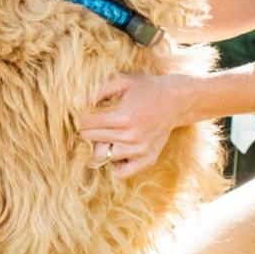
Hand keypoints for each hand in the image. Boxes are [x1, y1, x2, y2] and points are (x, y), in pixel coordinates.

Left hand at [78, 73, 193, 178]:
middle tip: (96, 120)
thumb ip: (98, 89)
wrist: (176, 101)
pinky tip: (118, 148)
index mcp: (123, 117)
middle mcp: (131, 137)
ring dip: (101, 143)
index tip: (84, 111)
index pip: (86, 123)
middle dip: (88, 128)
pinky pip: (120, 173)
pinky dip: (115, 163)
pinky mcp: (147, 160)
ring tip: (109, 132)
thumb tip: (78, 101)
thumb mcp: (122, 80)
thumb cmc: (146, 88)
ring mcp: (140, 151)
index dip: (80, 116)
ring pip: (102, 156)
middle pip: (90, 139)